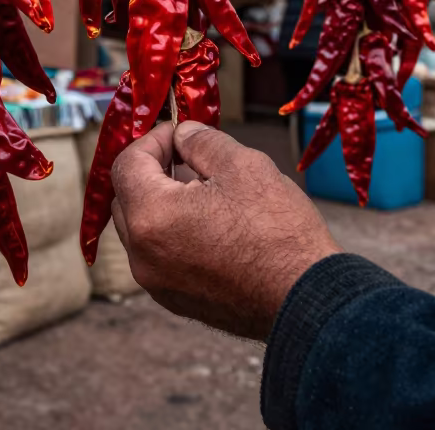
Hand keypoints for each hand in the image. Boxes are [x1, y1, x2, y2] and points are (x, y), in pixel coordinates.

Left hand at [110, 120, 340, 340]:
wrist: (306, 300)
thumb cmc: (278, 233)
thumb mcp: (242, 166)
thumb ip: (201, 141)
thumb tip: (182, 135)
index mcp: (151, 217)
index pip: (127, 164)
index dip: (152, 139)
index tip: (178, 133)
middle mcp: (142, 256)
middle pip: (127, 197)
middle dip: (152, 170)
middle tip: (187, 156)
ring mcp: (156, 283)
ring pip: (142, 229)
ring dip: (161, 202)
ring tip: (204, 190)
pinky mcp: (175, 300)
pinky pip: (159, 256)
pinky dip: (172, 233)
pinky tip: (210, 223)